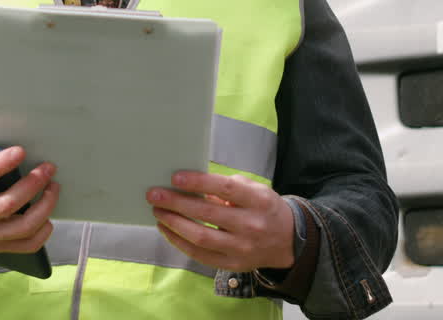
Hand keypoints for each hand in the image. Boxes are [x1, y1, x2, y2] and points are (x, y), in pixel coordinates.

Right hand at [0, 146, 58, 268]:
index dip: (2, 163)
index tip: (20, 151)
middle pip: (10, 203)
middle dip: (34, 183)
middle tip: (48, 169)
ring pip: (23, 226)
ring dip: (45, 206)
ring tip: (52, 189)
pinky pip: (26, 246)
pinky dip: (42, 233)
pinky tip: (46, 218)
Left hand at [147, 171, 294, 271]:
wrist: (288, 241)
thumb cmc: (264, 209)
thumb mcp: (255, 190)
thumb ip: (226, 186)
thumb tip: (191, 184)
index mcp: (258, 201)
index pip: (225, 189)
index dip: (198, 183)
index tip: (175, 177)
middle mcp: (251, 225)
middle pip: (207, 214)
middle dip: (176, 203)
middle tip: (155, 194)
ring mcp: (242, 248)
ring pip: (200, 237)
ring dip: (173, 223)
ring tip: (158, 211)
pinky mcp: (233, 265)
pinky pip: (200, 255)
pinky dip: (179, 241)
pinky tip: (167, 229)